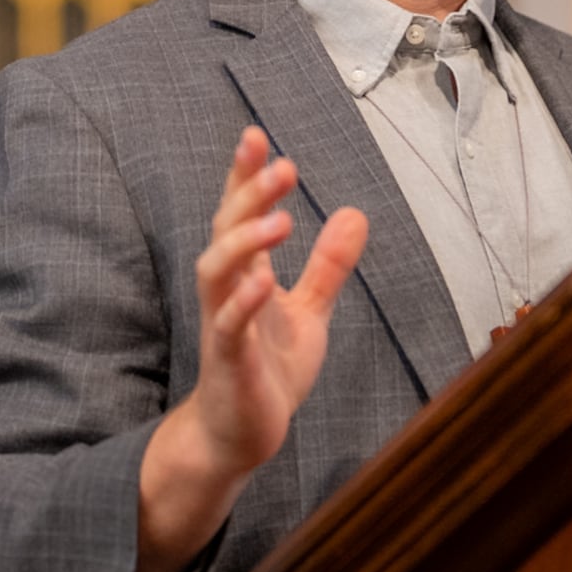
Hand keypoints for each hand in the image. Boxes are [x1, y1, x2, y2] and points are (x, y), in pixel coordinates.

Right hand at [137, 128, 368, 571]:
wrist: (240, 435)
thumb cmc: (268, 370)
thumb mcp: (308, 312)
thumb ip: (327, 266)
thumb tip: (354, 213)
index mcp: (245, 274)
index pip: (239, 214)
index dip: (245, 176)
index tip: (257, 135)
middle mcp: (226, 291)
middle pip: (226, 229)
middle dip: (248, 195)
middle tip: (281, 164)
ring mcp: (223, 325)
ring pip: (217, 271)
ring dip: (244, 242)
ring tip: (279, 218)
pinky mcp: (228, 362)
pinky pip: (227, 327)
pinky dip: (242, 303)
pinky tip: (263, 283)